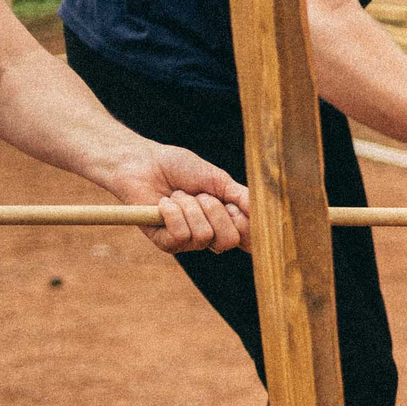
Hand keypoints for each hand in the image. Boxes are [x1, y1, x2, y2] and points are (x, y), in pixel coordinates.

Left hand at [97, 143, 250, 254]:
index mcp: (226, 221)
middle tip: (200, 195)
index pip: (249, 240)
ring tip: (178, 195)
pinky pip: (180, 235)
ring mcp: (187, 242)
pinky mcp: (165, 243)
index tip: (232, 203)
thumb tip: (262, 212)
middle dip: (216, 210)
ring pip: (204, 235)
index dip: (246, 224)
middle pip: (229, 240)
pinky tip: (164, 203)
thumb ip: (241, 197)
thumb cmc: (180, 168)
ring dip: (190, 207)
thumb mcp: (218, 179)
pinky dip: (172, 212)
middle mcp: (210, 236)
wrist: (144, 162)